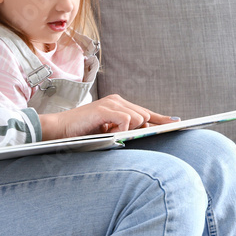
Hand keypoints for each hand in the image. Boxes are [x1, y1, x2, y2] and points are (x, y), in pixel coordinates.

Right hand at [38, 94, 177, 140]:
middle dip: (140, 129)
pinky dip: (121, 130)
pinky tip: (107, 132)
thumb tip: (146, 130)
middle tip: (120, 135)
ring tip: (108, 134)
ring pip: (138, 119)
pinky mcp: (105, 109)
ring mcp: (111, 103)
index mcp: (118, 104)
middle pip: (145, 116)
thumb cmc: (82, 133)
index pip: (145, 112)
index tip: (176, 123)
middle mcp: (116, 100)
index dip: (160, 118)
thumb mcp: (108, 131)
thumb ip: (125, 130)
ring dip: (127, 131)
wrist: (58, 130)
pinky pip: (127, 121)